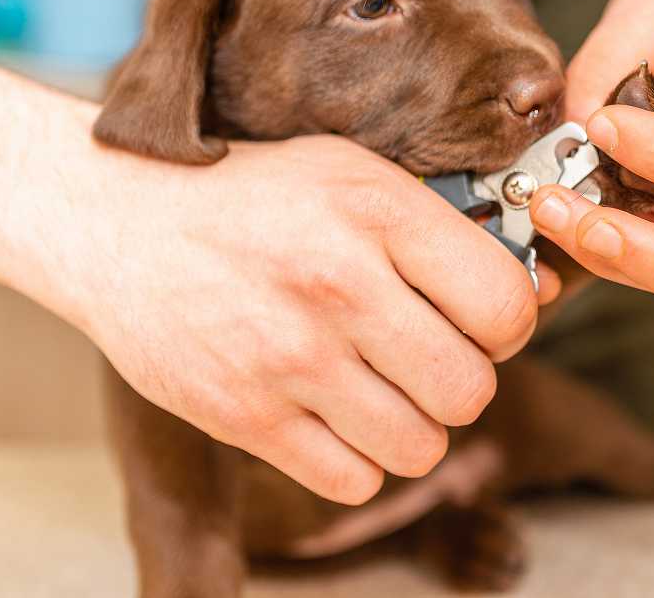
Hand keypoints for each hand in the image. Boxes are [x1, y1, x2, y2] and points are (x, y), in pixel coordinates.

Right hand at [41, 135, 542, 503]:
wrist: (116, 222)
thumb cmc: (253, 196)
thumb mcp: (352, 173)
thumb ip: (439, 224)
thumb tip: (537, 289)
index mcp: (378, 211)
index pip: (505, 305)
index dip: (508, 324)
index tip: (480, 322)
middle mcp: (339, 283)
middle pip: (470, 389)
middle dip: (461, 382)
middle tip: (429, 361)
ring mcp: (289, 356)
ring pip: (420, 446)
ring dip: (412, 427)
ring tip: (381, 390)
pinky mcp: (244, 414)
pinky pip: (354, 481)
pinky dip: (356, 461)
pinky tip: (333, 415)